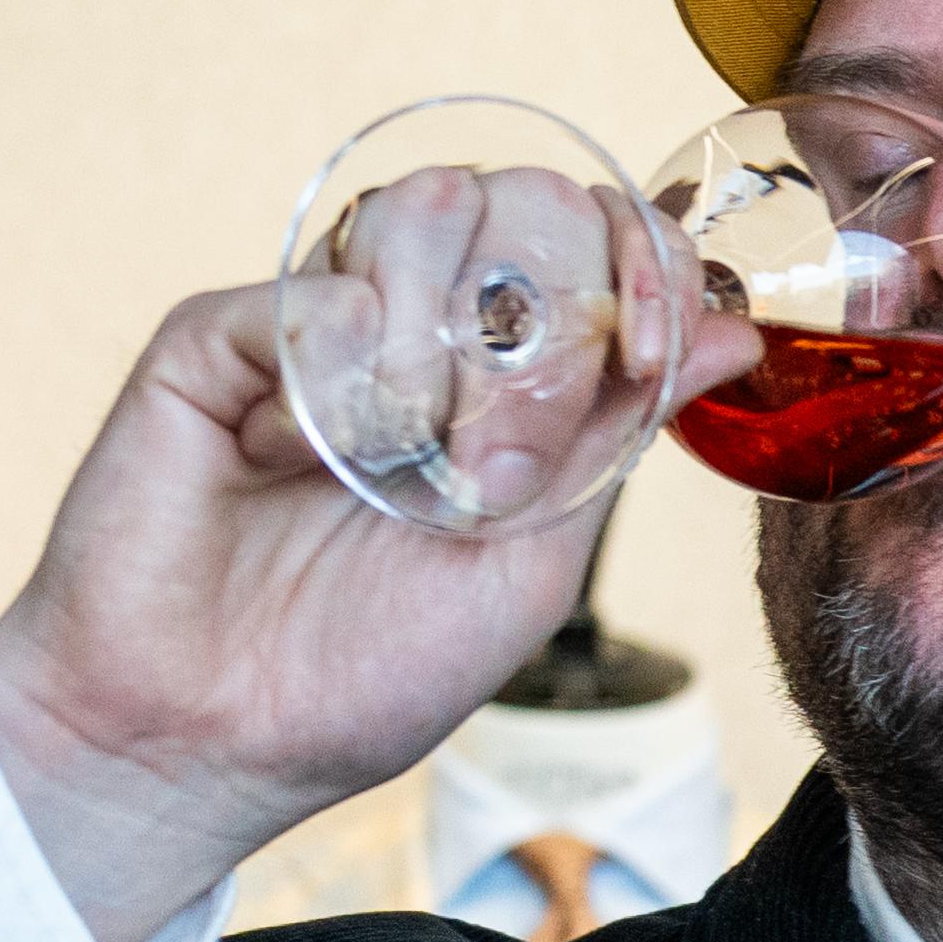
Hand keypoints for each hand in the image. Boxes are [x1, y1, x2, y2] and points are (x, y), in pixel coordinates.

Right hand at [0, 217, 752, 941]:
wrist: (207, 735)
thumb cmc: (366, 670)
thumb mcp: (533, 563)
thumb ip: (619, 436)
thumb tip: (735, 333)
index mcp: (505, 382)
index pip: (600, 247)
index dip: (645, 265)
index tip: (652, 344)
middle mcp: (418, 333)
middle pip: (526, 206)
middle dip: (544, 331)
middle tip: (498, 463)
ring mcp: (320, 323)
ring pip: (428, 212)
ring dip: (446, 348)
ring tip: (407, 462)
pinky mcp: (218, 335)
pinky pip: (321, 288)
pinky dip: (343, 368)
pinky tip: (309, 453)